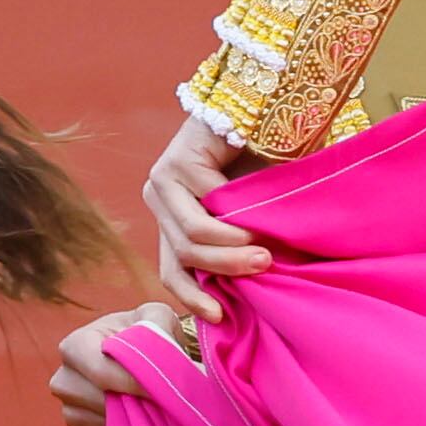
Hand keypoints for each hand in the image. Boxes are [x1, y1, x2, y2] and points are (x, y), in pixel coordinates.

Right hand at [49, 304, 180, 425]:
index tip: (163, 388)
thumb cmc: (145, 333)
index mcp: (74, 346)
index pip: (101, 373)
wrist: (138, 357)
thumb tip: (164, 356)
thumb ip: (159, 324)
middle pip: (101, 402)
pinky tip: (141, 417)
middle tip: (165, 399)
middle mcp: (63, 380)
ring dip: (134, 420)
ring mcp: (69, 410)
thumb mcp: (155, 316)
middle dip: (136, 402)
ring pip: (105, 424)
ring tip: (154, 403)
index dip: (135, 383)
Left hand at [144, 117, 265, 322]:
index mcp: (171, 218)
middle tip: (265, 268)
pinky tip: (259, 214)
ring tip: (264, 249)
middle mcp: (159, 200)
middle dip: (226, 269)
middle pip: (183, 257)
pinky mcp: (176, 162)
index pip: (170, 270)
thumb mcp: (249, 216)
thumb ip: (239, 248)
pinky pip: (206, 205)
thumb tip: (250, 299)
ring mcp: (163, 180)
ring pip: (191, 236)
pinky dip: (236, 217)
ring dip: (231, 248)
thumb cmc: (263, 165)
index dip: (192, 298)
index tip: (221, 317)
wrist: (265, 109)